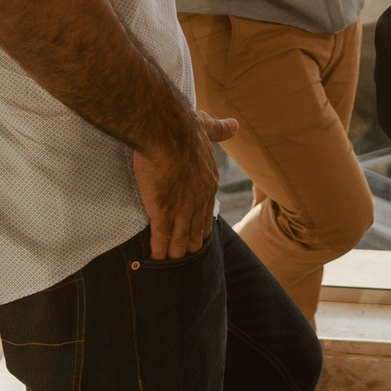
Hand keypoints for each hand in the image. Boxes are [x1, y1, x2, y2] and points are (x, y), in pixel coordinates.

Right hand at [131, 109, 237, 259]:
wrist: (167, 132)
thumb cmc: (184, 128)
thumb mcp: (206, 127)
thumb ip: (219, 130)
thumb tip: (234, 125)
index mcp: (209, 182)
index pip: (206, 211)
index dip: (201, 227)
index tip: (199, 239)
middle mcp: (199, 200)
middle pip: (195, 230)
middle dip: (190, 246)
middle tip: (186, 258)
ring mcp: (181, 208)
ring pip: (180, 238)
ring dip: (175, 253)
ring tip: (171, 265)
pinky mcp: (162, 211)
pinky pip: (161, 237)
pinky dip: (158, 250)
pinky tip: (155, 259)